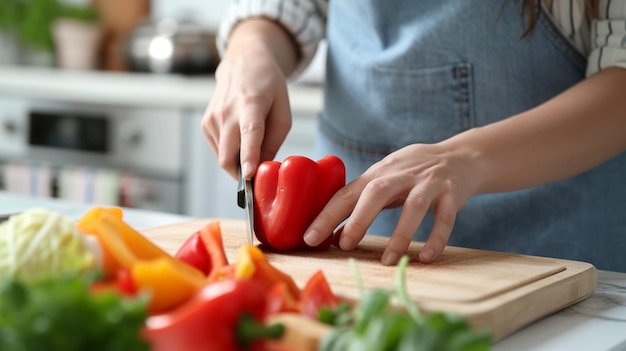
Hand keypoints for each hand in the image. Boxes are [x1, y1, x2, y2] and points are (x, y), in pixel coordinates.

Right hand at [201, 22, 294, 178]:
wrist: (243, 63)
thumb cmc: (268, 87)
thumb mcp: (283, 112)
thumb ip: (274, 141)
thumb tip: (262, 168)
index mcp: (251, 105)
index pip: (249, 133)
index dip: (249, 155)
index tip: (248, 175)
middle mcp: (227, 111)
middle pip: (228, 156)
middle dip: (241, 174)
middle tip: (256, 177)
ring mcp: (213, 118)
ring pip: (223, 158)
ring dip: (237, 161)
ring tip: (250, 141)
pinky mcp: (205, 124)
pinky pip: (218, 151)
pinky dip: (230, 152)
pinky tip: (238, 136)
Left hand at [304, 143, 481, 264]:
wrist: (461, 155)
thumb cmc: (413, 173)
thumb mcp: (385, 180)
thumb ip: (360, 203)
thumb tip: (332, 235)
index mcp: (378, 173)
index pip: (347, 192)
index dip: (327, 214)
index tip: (309, 238)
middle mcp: (401, 175)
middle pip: (377, 192)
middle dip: (359, 219)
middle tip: (345, 245)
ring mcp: (428, 183)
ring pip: (414, 206)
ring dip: (400, 234)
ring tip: (388, 261)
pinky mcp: (452, 194)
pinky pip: (445, 218)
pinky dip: (436, 238)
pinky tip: (426, 258)